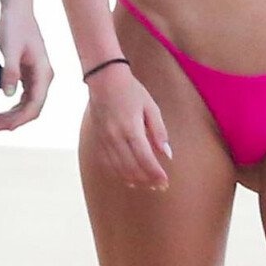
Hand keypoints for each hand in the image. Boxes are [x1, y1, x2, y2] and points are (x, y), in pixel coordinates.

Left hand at [0, 3, 52, 130]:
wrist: (17, 8)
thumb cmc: (14, 24)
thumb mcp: (10, 47)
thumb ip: (10, 70)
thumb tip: (9, 95)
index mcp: (44, 73)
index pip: (35, 105)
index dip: (18, 120)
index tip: (1, 126)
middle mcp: (44, 77)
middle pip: (32, 109)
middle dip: (13, 121)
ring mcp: (37, 76)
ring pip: (28, 105)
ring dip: (12, 116)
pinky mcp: (29, 73)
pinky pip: (23, 97)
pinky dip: (12, 106)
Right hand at [86, 65, 171, 188]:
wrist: (104, 79)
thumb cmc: (131, 91)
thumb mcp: (151, 107)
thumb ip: (159, 132)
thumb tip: (167, 155)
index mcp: (131, 128)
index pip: (145, 159)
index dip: (155, 174)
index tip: (165, 182)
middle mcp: (116, 137)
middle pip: (132, 168)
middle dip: (147, 180)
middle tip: (159, 186)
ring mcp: (104, 140)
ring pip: (119, 169)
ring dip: (134, 180)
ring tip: (146, 184)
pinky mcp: (98, 141)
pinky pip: (107, 164)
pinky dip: (119, 174)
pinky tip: (129, 178)